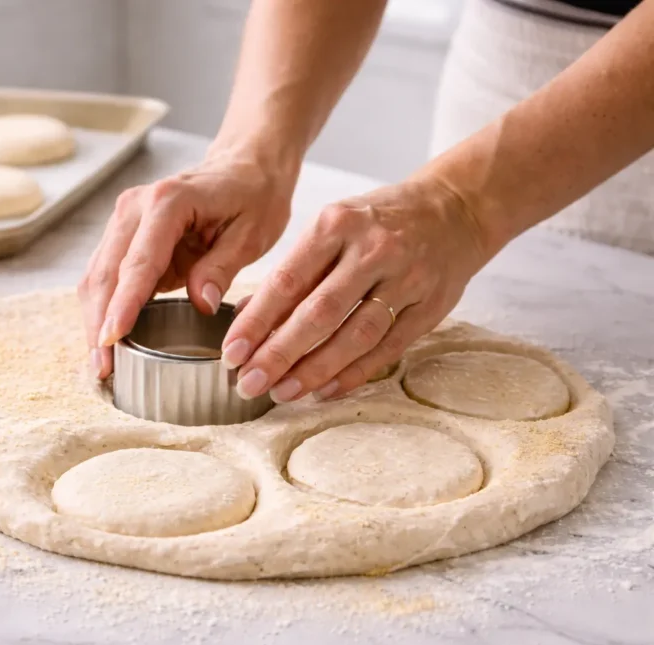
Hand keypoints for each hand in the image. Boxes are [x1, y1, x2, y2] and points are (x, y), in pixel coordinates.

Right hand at [78, 150, 295, 378]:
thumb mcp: (252, 232)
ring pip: (98, 277)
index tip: (112, 338)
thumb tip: (202, 303)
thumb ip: (222, 266)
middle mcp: (135, 207)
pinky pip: (106, 277)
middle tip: (102, 368)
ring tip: (100, 366)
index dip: (124, 304)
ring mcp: (124, 220)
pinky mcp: (123, 236)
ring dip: (95, 321)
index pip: (139, 261)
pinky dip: (103, 309)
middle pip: (106, 272)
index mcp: (169, 202)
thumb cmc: (253, 197)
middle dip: (100, 322)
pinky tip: (106, 343)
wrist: (244, 167)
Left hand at [222, 176, 490, 402]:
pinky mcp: (430, 307)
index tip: (232, 353)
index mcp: (337, 224)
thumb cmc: (379, 221)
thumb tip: (248, 318)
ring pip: (354, 336)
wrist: (455, 207)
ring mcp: (406, 280)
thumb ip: (294, 271)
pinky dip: (354, 373)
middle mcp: (372, 250)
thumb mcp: (332, 227)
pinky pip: (387, 349)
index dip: (257, 322)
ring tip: (282, 392)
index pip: (288, 280)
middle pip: (319, 314)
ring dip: (314, 370)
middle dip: (279, 354)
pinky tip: (325, 389)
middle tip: (248, 383)